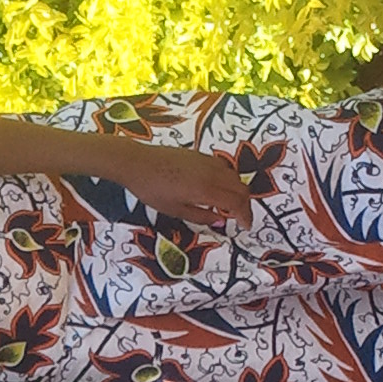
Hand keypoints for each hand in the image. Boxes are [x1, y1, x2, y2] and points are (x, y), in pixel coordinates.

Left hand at [109, 141, 253, 227]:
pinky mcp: (200, 155)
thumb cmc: (152, 190)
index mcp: (206, 190)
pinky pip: (223, 167)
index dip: (245, 216)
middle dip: (245, 205)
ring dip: (237, 191)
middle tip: (241, 218)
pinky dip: (228, 180)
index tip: (245, 226)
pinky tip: (217, 189)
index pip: (237, 202)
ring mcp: (207, 161)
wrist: (137, 162)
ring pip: (234, 176)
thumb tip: (220, 221)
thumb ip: (201, 217)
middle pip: (241, 188)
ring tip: (229, 206)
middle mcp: (211, 173)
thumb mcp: (175, 211)